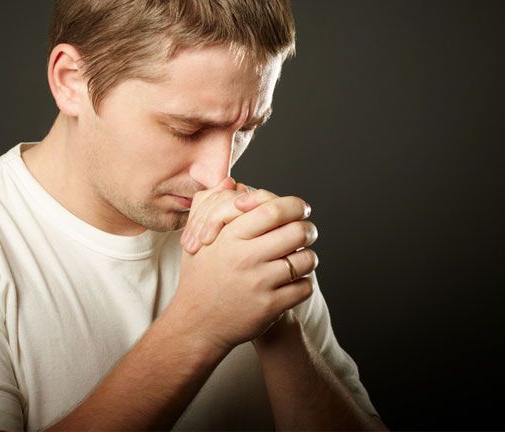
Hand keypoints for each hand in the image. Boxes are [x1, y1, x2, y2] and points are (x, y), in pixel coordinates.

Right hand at [169, 185, 318, 352]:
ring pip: (306, 259)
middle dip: (308, 230)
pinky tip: (293, 283)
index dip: (295, 205)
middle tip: (307, 232)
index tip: (301, 208)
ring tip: (299, 259)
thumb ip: (213, 207)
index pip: (274, 209)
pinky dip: (304, 283)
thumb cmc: (200, 277)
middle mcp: (245, 257)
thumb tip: (230, 181)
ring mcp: (259, 282)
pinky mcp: (270, 306)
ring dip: (307, 258)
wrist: (196, 324)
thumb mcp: (198, 240)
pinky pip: (304, 287)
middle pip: (297, 231)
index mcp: (230, 236)